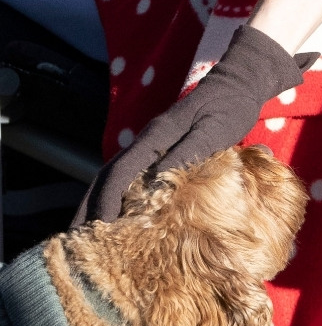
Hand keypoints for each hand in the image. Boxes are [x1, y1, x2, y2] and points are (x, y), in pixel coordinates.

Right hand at [79, 26, 315, 225]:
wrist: (239, 85)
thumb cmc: (229, 108)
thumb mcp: (214, 131)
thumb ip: (188, 152)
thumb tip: (157, 180)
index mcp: (155, 138)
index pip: (119, 172)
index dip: (106, 201)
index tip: (100, 229)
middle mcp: (145, 142)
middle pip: (107, 176)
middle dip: (89, 207)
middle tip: (77, 240)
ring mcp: (150, 147)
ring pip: (114, 177)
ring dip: (97, 204)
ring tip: (89, 236)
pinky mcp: (159, 152)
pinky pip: (129, 178)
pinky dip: (116, 198)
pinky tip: (117, 217)